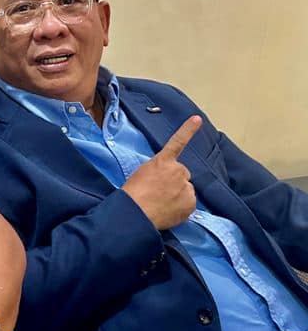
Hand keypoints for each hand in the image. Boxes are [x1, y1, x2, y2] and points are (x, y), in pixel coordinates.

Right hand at [122, 115, 201, 230]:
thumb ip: (157, 171)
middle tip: (159, 192)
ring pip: (186, 190)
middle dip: (175, 181)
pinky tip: (168, 210)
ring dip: (178, 195)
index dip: (188, 130)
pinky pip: (188, 204)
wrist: (136, 212)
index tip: (197, 118)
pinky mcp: (191, 203)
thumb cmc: (133, 193)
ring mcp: (186, 186)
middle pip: (182, 174)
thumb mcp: (142, 173)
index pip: (177, 142)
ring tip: (161, 203)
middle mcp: (178, 170)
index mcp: (163, 161)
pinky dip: (181, 208)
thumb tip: (165, 180)